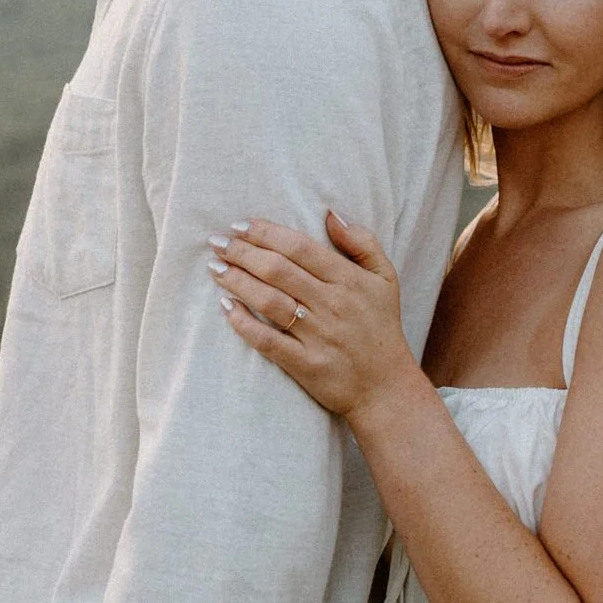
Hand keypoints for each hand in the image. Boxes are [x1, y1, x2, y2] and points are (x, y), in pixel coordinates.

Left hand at [212, 211, 416, 419]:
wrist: (386, 388)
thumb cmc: (382, 327)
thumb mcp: (385, 279)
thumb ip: (362, 243)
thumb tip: (329, 214)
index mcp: (349, 280)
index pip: (299, 247)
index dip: (265, 232)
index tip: (239, 225)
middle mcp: (332, 304)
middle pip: (278, 270)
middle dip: (242, 252)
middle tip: (217, 242)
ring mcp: (318, 335)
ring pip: (269, 300)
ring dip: (237, 281)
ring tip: (215, 268)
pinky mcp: (306, 364)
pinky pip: (268, 341)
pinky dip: (244, 323)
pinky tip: (227, 307)